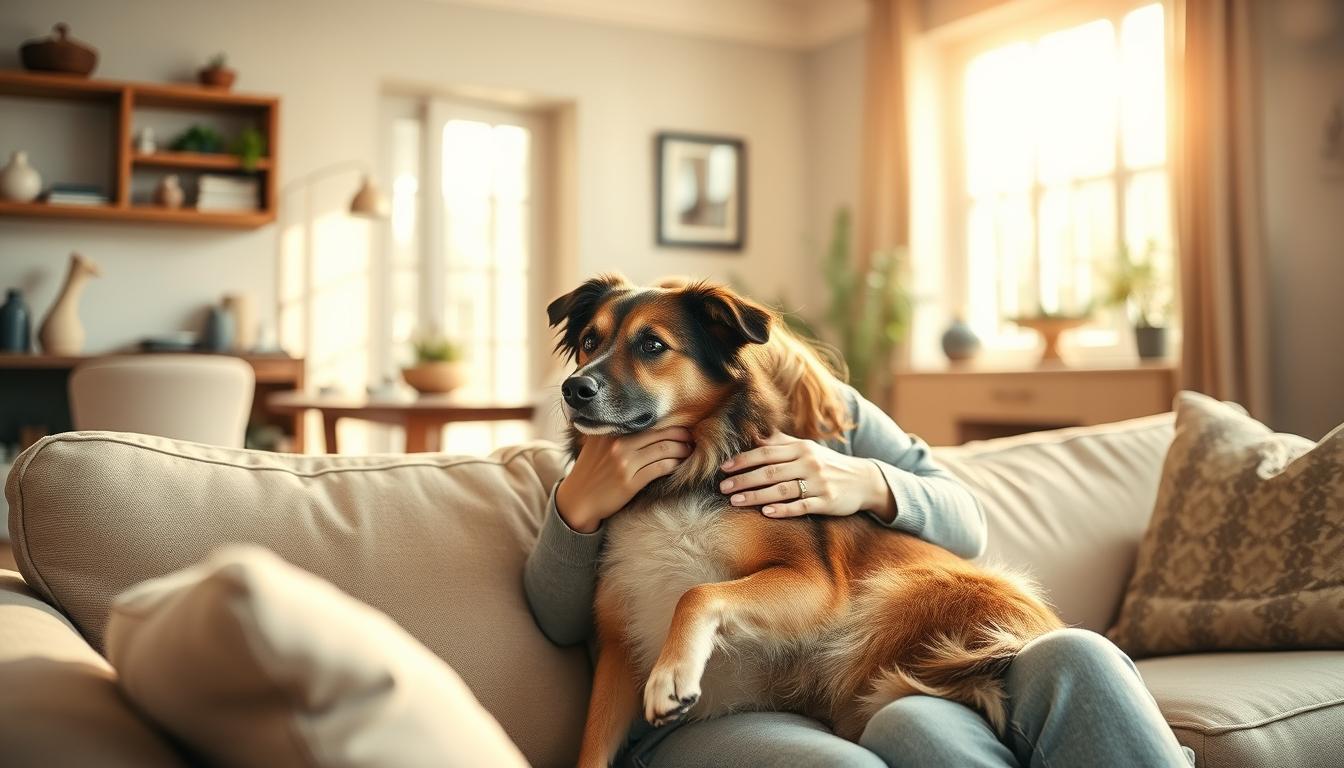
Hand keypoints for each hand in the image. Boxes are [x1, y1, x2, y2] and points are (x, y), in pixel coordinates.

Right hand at [555, 427, 693, 532]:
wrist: (578, 500)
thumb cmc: (590, 472)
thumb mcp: (596, 445)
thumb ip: (614, 432)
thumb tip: (642, 422)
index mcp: (610, 432)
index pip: (647, 422)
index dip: (668, 423)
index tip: (680, 426)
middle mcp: (617, 444)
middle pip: (659, 433)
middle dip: (680, 434)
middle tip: (691, 437)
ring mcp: (624, 463)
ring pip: (664, 449)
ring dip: (681, 449)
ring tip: (689, 450)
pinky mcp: (630, 482)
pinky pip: (660, 468)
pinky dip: (674, 464)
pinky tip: (679, 464)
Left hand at [719, 432, 894, 520]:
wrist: (864, 480)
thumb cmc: (827, 464)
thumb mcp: (807, 449)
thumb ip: (780, 443)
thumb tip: (752, 436)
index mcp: (801, 449)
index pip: (766, 453)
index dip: (743, 460)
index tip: (724, 468)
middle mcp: (809, 463)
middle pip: (770, 472)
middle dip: (744, 479)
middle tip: (723, 488)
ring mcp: (819, 483)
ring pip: (783, 490)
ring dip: (757, 496)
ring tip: (736, 501)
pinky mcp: (828, 502)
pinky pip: (802, 506)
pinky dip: (784, 509)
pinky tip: (766, 512)